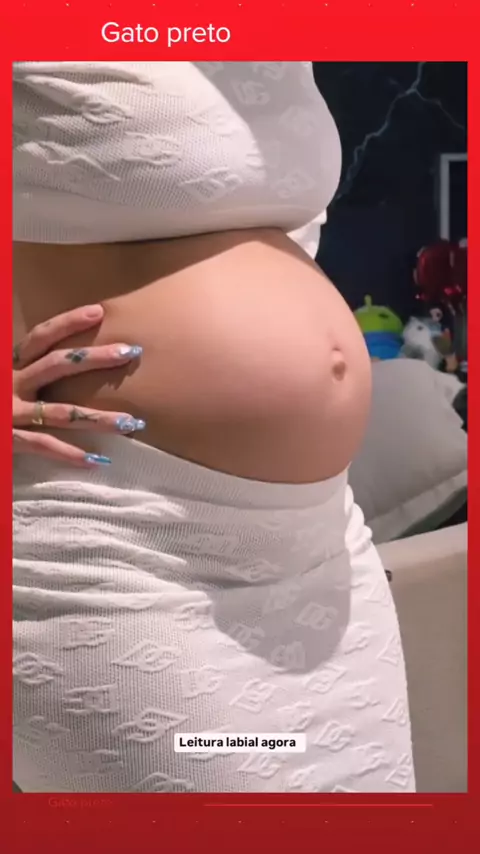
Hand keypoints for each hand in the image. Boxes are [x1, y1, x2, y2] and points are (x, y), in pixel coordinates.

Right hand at [13, 304, 144, 465]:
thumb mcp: (5, 380)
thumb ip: (26, 369)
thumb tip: (56, 356)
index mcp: (10, 367)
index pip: (40, 338)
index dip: (67, 323)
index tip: (99, 312)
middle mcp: (10, 384)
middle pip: (57, 365)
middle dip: (95, 357)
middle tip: (130, 352)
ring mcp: (10, 412)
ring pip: (61, 413)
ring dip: (100, 418)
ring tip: (133, 423)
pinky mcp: (7, 440)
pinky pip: (43, 446)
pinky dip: (71, 455)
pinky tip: (97, 461)